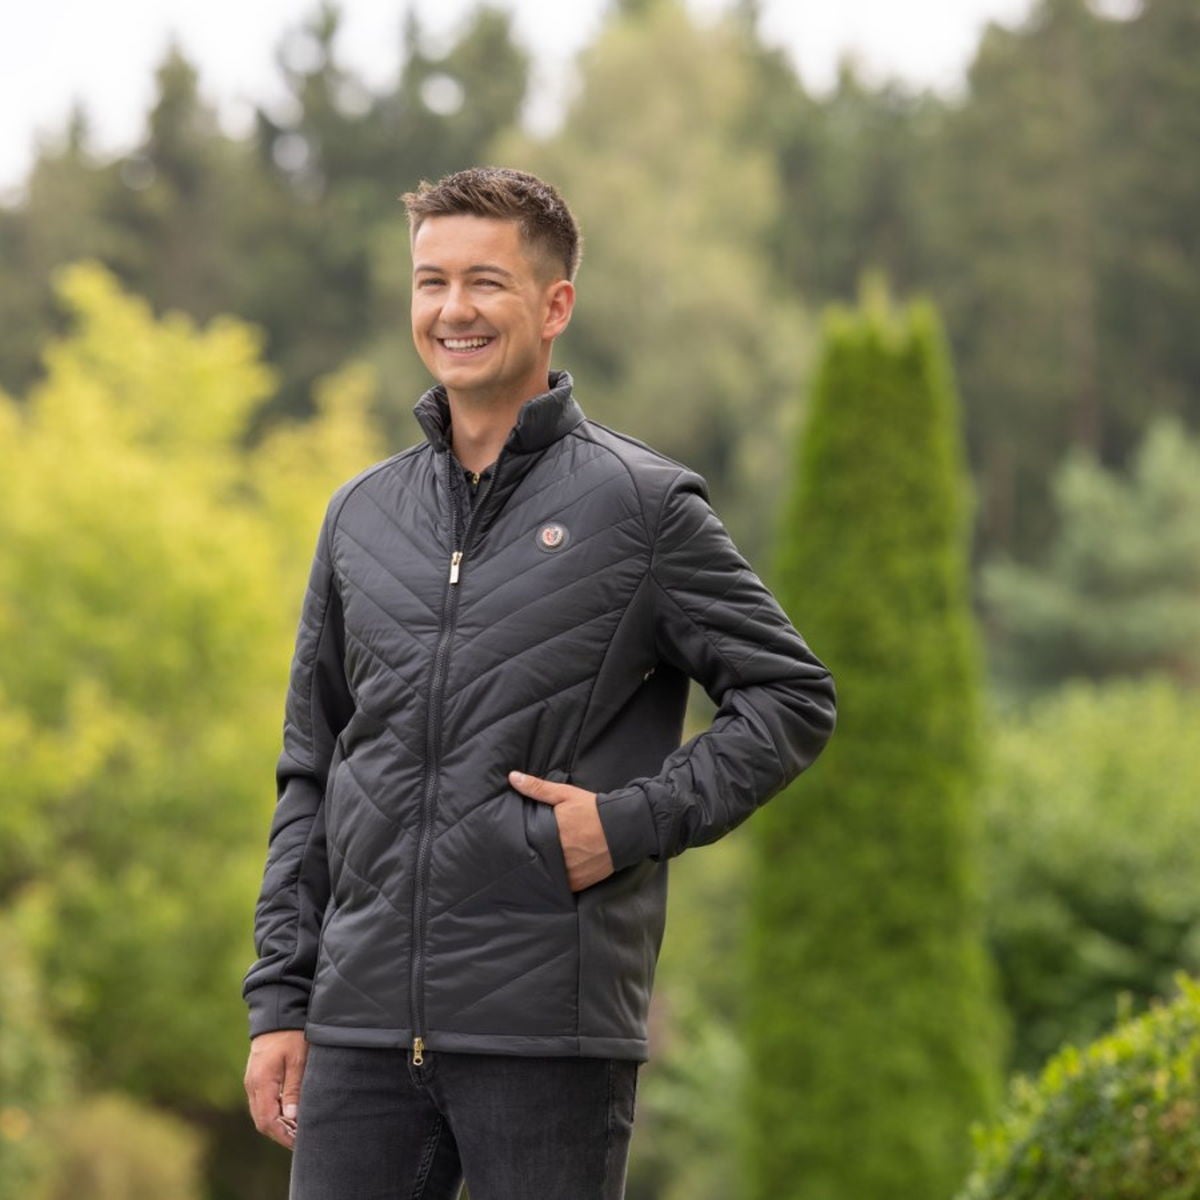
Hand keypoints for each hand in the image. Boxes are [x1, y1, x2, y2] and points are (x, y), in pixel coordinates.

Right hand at [244, 1028, 307, 1149]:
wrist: (276, 1013)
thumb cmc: (291, 1035)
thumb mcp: (297, 1060)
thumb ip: (293, 1089)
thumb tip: (291, 1118)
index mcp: (262, 1083)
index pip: (268, 1120)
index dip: (282, 1135)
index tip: (299, 1142)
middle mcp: (252, 1086)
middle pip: (262, 1121)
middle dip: (279, 1133)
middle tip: (300, 1139)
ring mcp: (252, 1082)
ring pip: (260, 1113)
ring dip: (276, 1124)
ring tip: (297, 1129)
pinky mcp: (256, 1078)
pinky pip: (262, 1103)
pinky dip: (273, 1112)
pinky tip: (289, 1113)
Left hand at [508, 770, 613, 890]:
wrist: (624, 829)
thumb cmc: (593, 809)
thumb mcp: (566, 794)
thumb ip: (538, 787)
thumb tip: (513, 777)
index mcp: (550, 833)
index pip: (525, 842)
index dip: (520, 842)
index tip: (515, 841)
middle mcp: (558, 855)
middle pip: (535, 859)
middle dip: (532, 856)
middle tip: (528, 852)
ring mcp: (568, 872)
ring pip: (546, 874)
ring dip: (544, 869)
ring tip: (542, 862)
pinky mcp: (578, 884)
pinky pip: (561, 885)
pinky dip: (558, 880)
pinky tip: (557, 871)